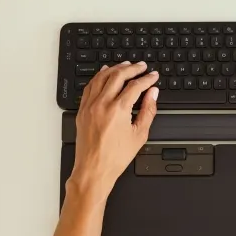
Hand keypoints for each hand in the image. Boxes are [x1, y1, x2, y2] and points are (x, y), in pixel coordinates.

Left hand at [69, 61, 158, 198]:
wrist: (94, 169)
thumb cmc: (114, 157)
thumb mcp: (139, 135)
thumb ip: (148, 111)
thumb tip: (153, 94)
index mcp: (118, 110)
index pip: (135, 86)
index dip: (147, 79)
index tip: (153, 76)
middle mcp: (102, 104)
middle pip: (118, 76)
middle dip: (132, 68)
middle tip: (142, 66)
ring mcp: (90, 106)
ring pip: (102, 77)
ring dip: (115, 68)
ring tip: (126, 65)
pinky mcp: (82, 110)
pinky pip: (90, 86)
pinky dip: (99, 77)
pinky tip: (105, 74)